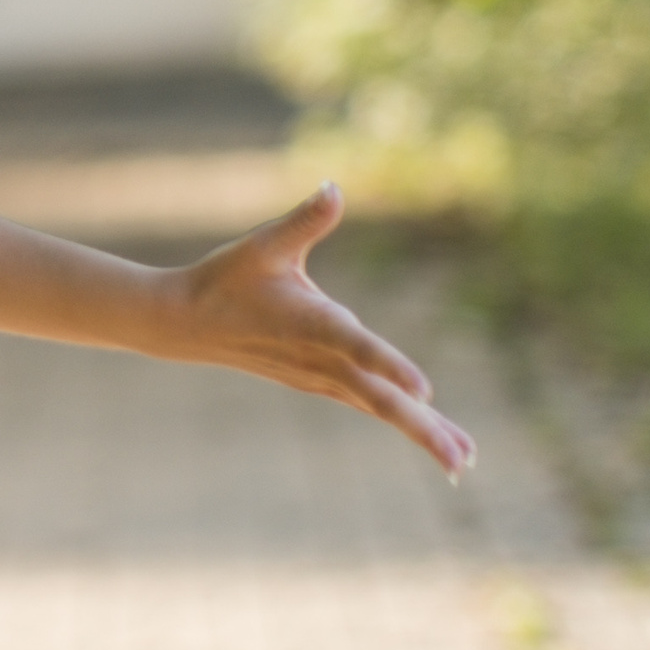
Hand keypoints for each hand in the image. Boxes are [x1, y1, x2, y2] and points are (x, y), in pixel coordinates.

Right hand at [148, 183, 475, 477]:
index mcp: (311, 324)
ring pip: (378, 408)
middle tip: (463, 459)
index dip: (391, 365)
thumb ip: (304, 220)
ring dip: (421, 433)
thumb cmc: (225, 277)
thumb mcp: (263, 243)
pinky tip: (429, 432)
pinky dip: (399, 420)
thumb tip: (333, 187)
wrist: (186, 322)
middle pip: (379, 399)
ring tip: (463, 461)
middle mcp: (319, 360)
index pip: (357, 347)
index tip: (426, 391)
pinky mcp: (317, 382)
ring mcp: (318, 377)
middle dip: (423, 428)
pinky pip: (366, 405)